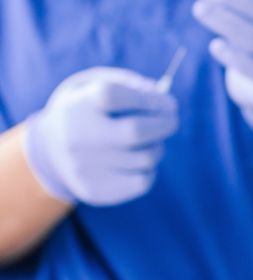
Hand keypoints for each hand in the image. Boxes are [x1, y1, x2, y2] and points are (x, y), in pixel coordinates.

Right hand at [21, 67, 178, 206]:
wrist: (53, 149)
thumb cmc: (92, 112)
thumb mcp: (102, 88)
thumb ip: (134, 88)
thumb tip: (164, 102)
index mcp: (78, 105)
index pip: (113, 95)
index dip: (149, 98)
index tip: (166, 102)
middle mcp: (77, 136)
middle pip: (135, 131)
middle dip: (164, 124)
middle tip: (171, 120)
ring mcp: (84, 166)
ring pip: (146, 157)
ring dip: (157, 146)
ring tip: (148, 141)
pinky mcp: (94, 190)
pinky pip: (143, 181)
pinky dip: (149, 169)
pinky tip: (139, 161)